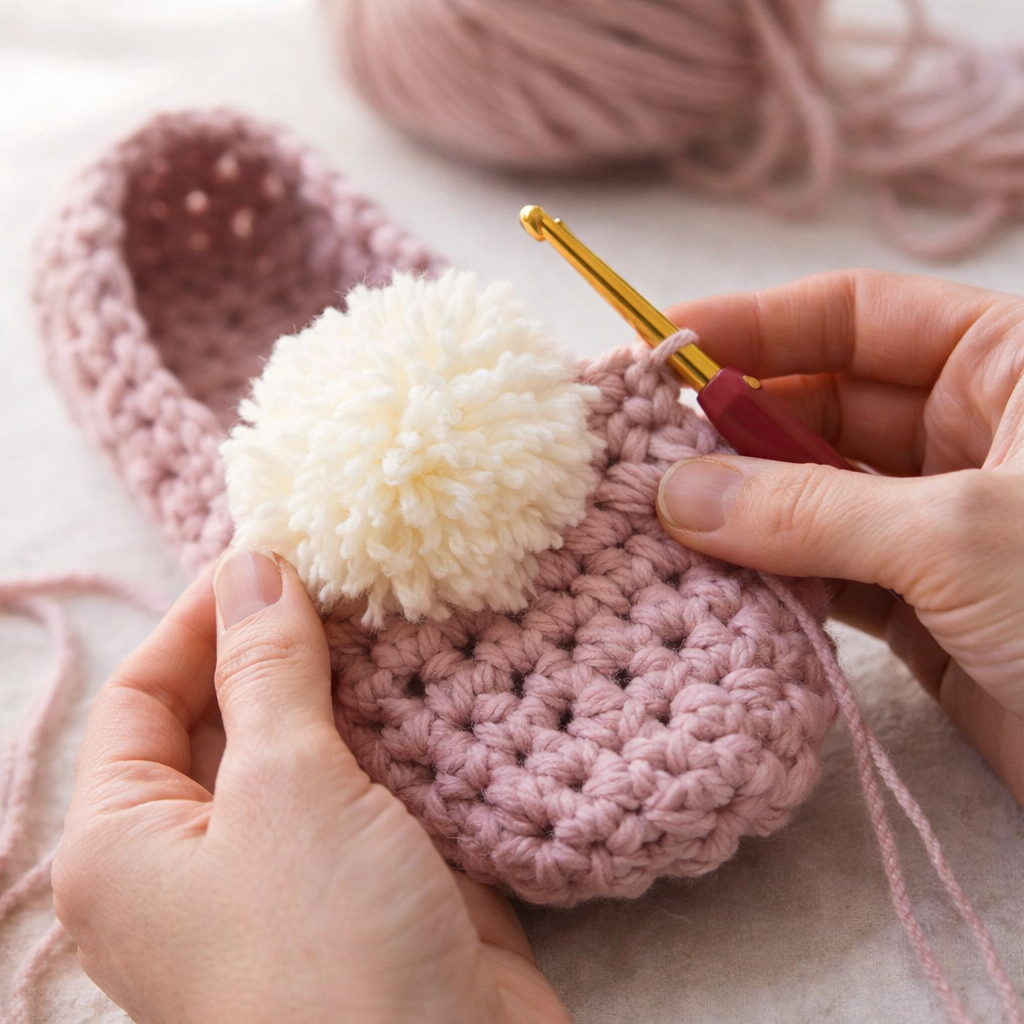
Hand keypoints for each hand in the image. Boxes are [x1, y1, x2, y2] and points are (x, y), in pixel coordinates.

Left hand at [53, 552, 569, 1023]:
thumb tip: (251, 565)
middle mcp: (194, 862)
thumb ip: (267, 669)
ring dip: (354, 688)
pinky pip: (368, 786)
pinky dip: (399, 736)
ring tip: (402, 616)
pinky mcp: (363, 883)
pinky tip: (441, 685)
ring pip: (307, 748)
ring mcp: (285, 874)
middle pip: (226, 717)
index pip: (145, 696)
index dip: (202, 617)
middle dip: (287, 647)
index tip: (274, 555)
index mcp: (127, 845)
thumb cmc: (326, 949)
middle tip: (350, 579)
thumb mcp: (285, 786)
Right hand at [658, 270, 1023, 803]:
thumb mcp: (958, 536)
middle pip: (821, 405)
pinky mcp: (924, 603)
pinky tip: (713, 580)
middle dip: (733, 429)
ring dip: (742, 509)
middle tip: (639, 455)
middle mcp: (972, 432)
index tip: (660, 346)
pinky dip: (770, 576)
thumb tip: (675, 494)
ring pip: (813, 493)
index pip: (857, 315)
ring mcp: (941, 521)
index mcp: (1010, 367)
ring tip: (657, 521)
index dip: (754, 325)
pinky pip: (824, 569)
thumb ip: (807, 510)